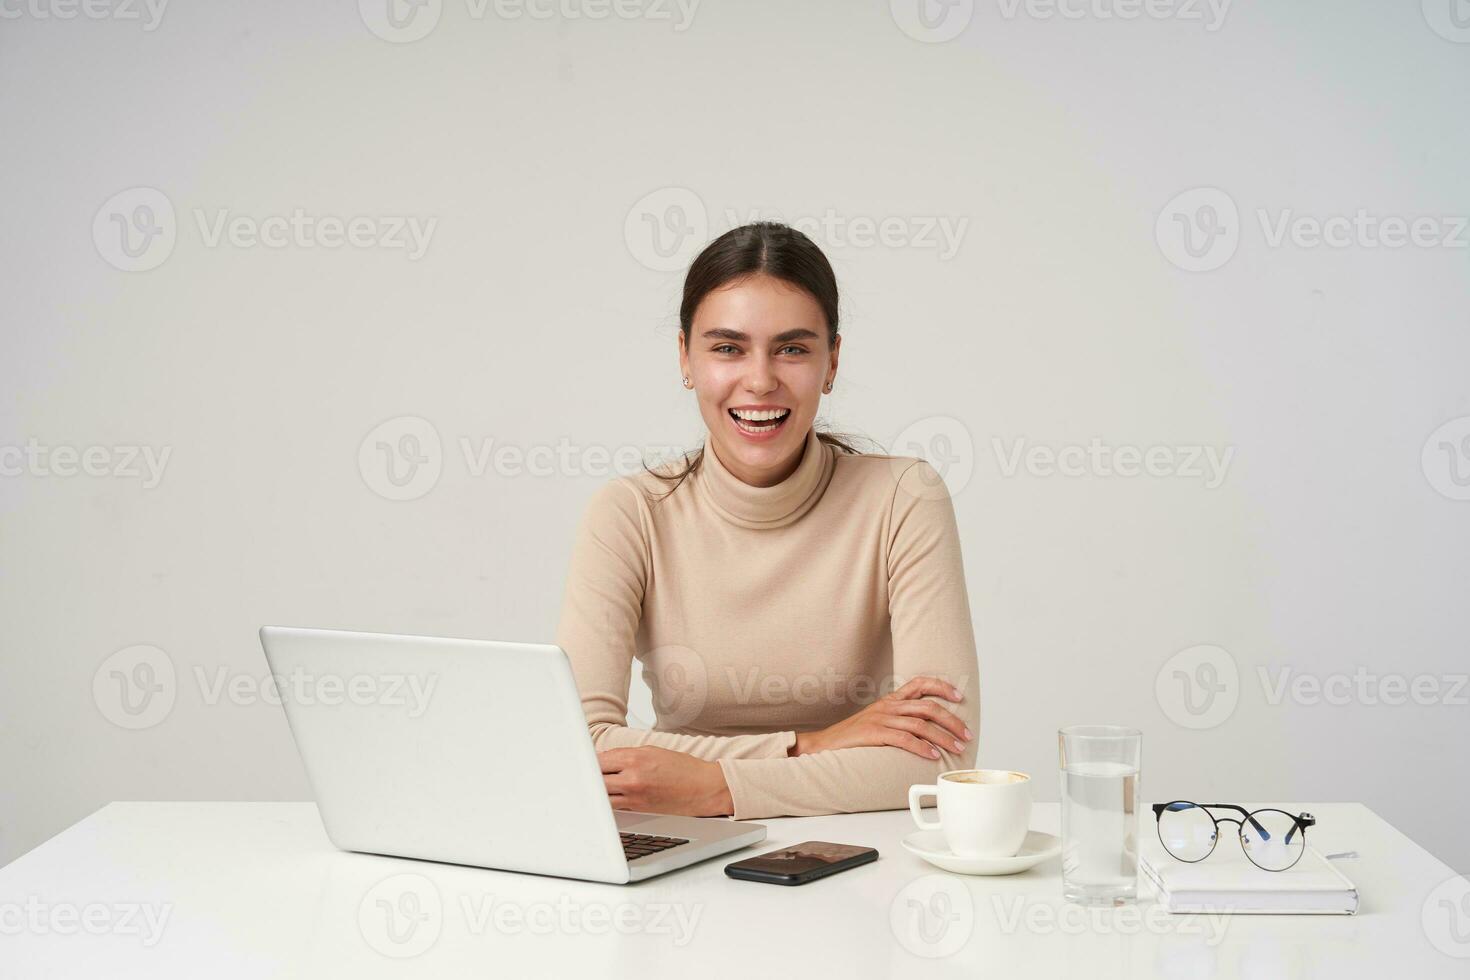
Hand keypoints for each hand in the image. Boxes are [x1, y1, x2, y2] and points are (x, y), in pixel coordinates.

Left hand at [598, 746, 733, 816]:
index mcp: (636, 757)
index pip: (599, 760)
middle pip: (597, 778)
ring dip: (598, 792)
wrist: (704, 789)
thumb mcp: (653, 751)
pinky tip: (609, 799)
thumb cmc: (683, 769)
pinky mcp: (639, 810)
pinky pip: (616, 807)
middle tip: (585, 776)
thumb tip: (605, 759)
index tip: (584, 763)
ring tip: (594, 790)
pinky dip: (610, 802)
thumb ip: (626, 755)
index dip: (589, 762)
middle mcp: (633, 777)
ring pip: (603, 796)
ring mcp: (635, 796)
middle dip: (590, 777)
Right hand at [789, 675, 971, 759]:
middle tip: (966, 735)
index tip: (959, 696)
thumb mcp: (878, 722)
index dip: (942, 686)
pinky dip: (922, 747)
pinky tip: (933, 756)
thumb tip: (928, 733)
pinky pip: (904, 739)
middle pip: (928, 707)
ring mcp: (881, 719)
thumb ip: (900, 721)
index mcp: (891, 701)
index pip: (920, 684)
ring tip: (957, 749)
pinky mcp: (874, 734)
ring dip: (943, 737)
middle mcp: (888, 706)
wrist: (824, 744)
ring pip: (921, 724)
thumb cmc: (854, 737)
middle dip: (952, 720)